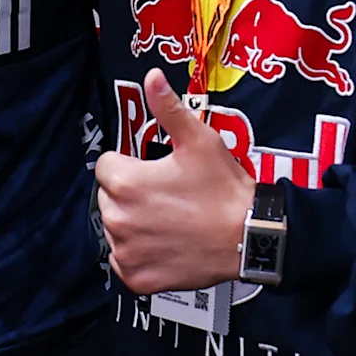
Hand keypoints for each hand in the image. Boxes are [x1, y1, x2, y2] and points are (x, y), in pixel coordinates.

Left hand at [93, 71, 253, 294]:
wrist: (249, 237)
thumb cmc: (225, 190)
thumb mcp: (199, 140)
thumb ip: (168, 108)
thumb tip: (152, 77)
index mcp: (126, 182)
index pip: (106, 165)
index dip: (131, 164)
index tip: (155, 171)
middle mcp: (119, 219)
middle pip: (109, 197)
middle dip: (131, 193)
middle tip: (167, 196)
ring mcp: (127, 251)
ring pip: (116, 229)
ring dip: (134, 223)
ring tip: (170, 220)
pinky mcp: (137, 277)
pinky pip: (124, 261)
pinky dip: (140, 254)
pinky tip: (166, 243)